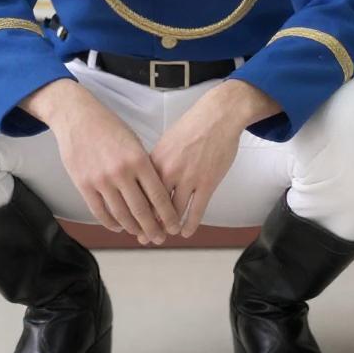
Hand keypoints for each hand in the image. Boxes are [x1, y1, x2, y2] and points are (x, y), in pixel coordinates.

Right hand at [22, 79, 180, 244]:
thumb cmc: (111, 128)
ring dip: (133, 228)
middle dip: (152, 228)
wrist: (79, 118)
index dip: (167, 214)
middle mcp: (121, 172)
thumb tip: (155, 192)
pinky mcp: (83, 186)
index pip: (157, 194)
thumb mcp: (134, 142)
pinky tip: (120, 226)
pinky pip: (100, 212)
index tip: (174, 226)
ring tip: (141, 234)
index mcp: (138, 159)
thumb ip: (144, 166)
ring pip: (120, 214)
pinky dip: (111, 223)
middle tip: (160, 239)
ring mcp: (101, 181)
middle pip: (140, 210)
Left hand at [150, 79, 280, 237]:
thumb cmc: (194, 126)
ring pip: (173, 212)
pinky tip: (186, 231)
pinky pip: (196, 210)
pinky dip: (190, 224)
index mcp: (154, 161)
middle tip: (148, 237)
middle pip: (153, 207)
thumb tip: (149, 180)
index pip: (139, 193)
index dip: (136, 211)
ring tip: (167, 234)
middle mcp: (168, 171)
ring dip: (169, 227)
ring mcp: (189, 178)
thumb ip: (157, 162)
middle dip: (149, 225)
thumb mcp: (167, 141)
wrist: (219, 115)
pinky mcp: (207, 182)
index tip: (134, 222)